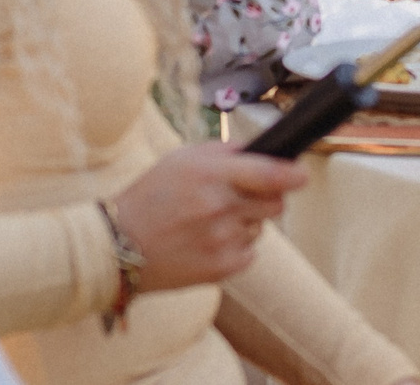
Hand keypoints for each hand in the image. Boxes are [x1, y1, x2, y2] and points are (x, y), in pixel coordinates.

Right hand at [112, 143, 305, 291]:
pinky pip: (249, 253)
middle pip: (275, 204)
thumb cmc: (151, 197)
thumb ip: (224, 153)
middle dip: (267, 198)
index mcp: (212, 176)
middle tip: (243, 198)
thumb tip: (261, 152)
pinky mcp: (220, 268)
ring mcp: (221, 240)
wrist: (119, 245)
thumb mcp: (182, 159)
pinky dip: (236, 247)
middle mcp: (220, 208)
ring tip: (211, 222)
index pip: (271, 174)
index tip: (300, 175)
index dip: (294, 174)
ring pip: (261, 228)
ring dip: (246, 223)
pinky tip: (208, 242)